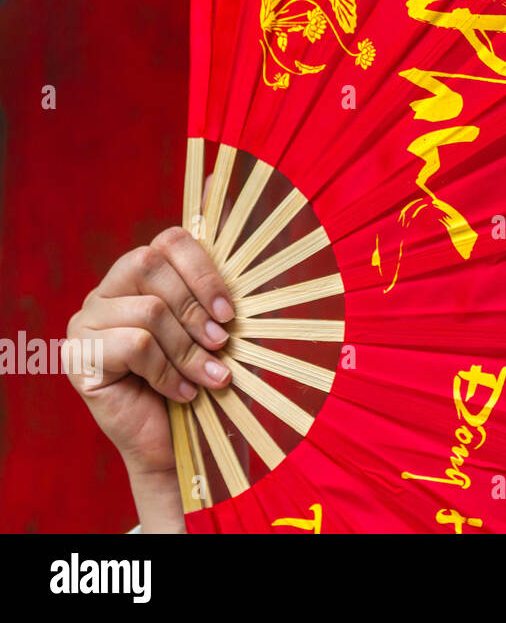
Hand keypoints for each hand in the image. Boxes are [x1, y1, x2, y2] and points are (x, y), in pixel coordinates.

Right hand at [66, 225, 233, 522]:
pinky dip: (168, 372)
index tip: (230, 312)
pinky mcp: (78, 357)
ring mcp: (86, 324)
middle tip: (221, 343)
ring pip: (148, 311)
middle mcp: (106, 293)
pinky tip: (183, 393)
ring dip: (189, 349)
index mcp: (139, 277)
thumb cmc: (195, 380)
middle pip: (150, 264)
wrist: (171, 442)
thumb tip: (249, 278)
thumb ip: (217, 302)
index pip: (169, 241)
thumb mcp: (212, 333)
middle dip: (195, 306)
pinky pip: (135, 346)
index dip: (203, 270)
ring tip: (210, 377)